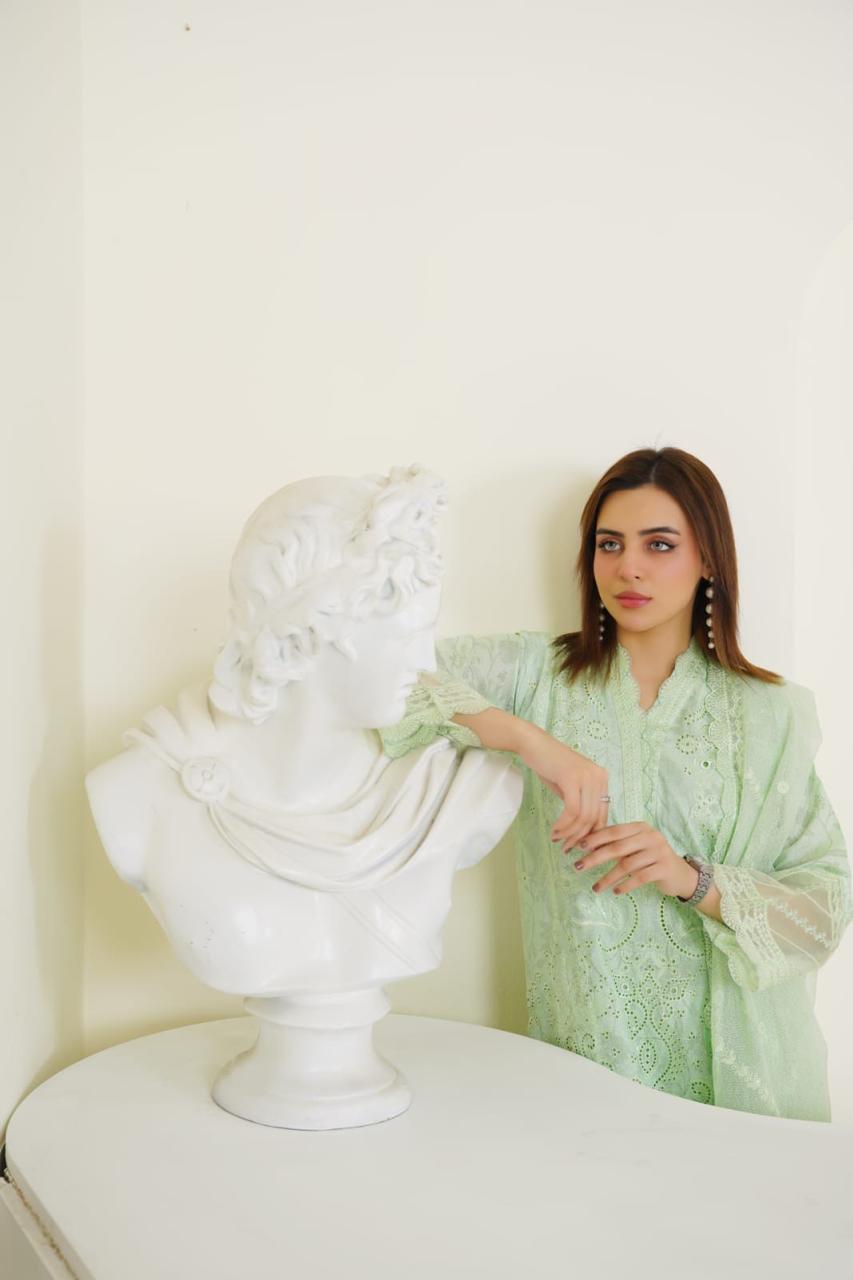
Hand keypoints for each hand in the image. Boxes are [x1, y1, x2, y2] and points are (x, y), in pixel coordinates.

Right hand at [513, 725, 609, 850]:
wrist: (533, 744)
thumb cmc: (549, 764)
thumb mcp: (570, 786)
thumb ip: (580, 804)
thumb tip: (583, 832)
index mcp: (602, 778)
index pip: (602, 814)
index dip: (591, 834)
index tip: (578, 846)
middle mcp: (600, 777)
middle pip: (594, 818)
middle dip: (579, 837)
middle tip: (566, 848)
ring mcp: (588, 777)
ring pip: (584, 817)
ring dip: (570, 833)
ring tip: (557, 840)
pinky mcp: (573, 779)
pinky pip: (572, 811)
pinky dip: (563, 825)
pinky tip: (555, 830)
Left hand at [570, 822, 699, 899]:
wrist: (680, 874)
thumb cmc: (651, 859)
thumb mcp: (636, 847)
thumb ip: (616, 844)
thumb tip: (585, 845)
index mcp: (641, 827)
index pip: (614, 831)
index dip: (596, 838)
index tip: (579, 847)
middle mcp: (651, 836)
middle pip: (618, 847)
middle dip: (595, 858)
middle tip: (578, 867)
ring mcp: (659, 852)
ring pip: (627, 865)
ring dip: (608, 877)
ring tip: (596, 888)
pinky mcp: (664, 868)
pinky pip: (639, 878)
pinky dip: (625, 885)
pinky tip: (615, 891)